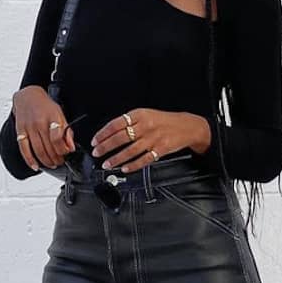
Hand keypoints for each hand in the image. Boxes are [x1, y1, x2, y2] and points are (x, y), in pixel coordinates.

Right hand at [12, 86, 76, 171]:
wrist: (28, 96)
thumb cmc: (45, 106)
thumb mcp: (60, 114)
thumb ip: (67, 131)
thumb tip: (71, 147)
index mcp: (52, 117)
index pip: (57, 139)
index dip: (63, 149)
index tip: (66, 153)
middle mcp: (39, 122)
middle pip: (48, 147)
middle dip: (56, 158)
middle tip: (60, 161)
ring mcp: (29, 127)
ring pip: (38, 151)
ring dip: (46, 161)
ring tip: (52, 164)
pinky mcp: (20, 131)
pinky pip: (24, 149)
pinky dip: (30, 160)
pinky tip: (36, 166)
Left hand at [91, 109, 211, 172]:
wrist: (187, 126)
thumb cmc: (165, 121)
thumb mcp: (147, 114)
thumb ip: (130, 121)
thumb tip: (110, 132)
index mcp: (140, 115)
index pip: (116, 124)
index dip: (103, 133)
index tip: (95, 140)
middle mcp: (145, 126)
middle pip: (120, 138)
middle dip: (105, 147)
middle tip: (96, 153)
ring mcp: (153, 138)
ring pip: (130, 151)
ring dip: (116, 159)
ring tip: (107, 164)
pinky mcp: (160, 150)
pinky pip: (144, 159)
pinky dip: (133, 165)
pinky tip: (125, 168)